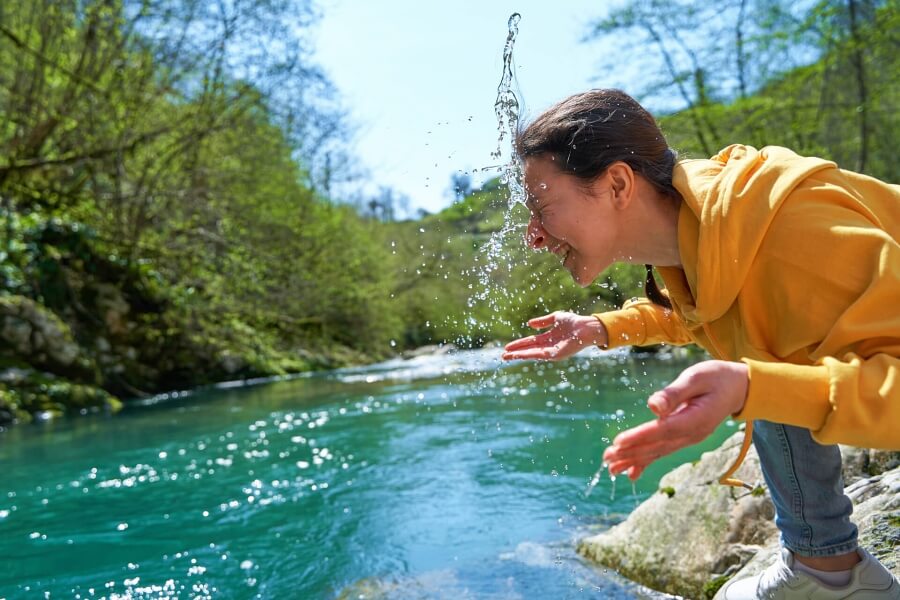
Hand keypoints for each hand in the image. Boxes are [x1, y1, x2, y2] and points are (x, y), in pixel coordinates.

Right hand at [502, 311, 607, 360]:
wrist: (586, 327)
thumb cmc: (574, 322)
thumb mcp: (556, 318)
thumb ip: (543, 321)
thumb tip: (529, 324)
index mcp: (548, 338)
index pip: (530, 342)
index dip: (519, 344)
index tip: (507, 347)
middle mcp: (548, 346)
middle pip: (529, 350)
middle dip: (516, 353)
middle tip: (503, 356)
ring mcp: (552, 352)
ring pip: (532, 354)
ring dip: (519, 355)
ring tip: (507, 357)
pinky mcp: (556, 355)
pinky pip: (540, 354)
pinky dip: (529, 354)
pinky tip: (521, 355)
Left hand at [602, 360, 748, 479]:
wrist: (739, 387)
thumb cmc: (717, 377)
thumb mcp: (697, 377)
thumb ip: (675, 393)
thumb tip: (653, 406)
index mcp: (696, 419)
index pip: (663, 431)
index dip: (640, 437)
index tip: (618, 442)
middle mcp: (693, 434)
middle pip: (657, 446)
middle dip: (631, 453)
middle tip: (607, 459)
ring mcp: (690, 438)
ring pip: (658, 452)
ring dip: (634, 460)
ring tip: (611, 468)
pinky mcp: (685, 437)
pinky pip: (663, 451)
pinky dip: (646, 461)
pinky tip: (630, 472)